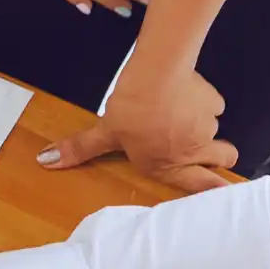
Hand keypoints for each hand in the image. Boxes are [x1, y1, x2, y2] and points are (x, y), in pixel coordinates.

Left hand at [42, 66, 236, 191]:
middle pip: (224, 159)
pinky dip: (201, 101)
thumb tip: (45, 161)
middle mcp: (194, 151)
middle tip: (205, 148)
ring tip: (177, 110)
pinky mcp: (214, 103)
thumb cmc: (132, 109)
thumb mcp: (105, 132)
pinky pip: (213, 105)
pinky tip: (183, 91)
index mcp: (169, 165)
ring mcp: (208, 128)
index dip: (215, 190)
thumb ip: (81, 149)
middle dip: (219, 157)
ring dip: (201, 123)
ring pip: (213, 129)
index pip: (203, 186)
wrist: (157, 76)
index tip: (223, 192)